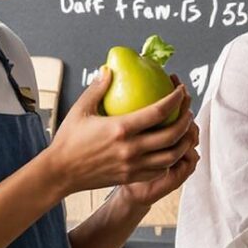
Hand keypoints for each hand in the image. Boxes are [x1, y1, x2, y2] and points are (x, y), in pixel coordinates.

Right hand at [42, 68, 196, 194]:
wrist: (61, 173)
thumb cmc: (69, 139)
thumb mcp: (81, 109)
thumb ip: (97, 88)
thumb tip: (109, 69)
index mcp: (121, 129)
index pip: (159, 112)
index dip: (175, 99)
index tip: (181, 90)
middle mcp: (131, 149)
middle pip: (172, 135)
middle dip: (186, 119)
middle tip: (187, 108)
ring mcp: (133, 166)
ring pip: (171, 156)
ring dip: (183, 141)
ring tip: (185, 128)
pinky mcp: (132, 177)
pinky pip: (160, 169)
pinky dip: (170, 158)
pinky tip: (170, 148)